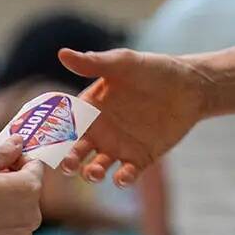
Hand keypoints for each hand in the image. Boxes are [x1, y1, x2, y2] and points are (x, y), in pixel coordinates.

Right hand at [0, 137, 43, 234]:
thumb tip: (19, 141)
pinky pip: (10, 234)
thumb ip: (4, 152)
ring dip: (8, 207)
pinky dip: (0, 228)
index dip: (17, 161)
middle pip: (29, 192)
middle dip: (12, 185)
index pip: (34, 167)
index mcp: (28, 189)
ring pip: (21, 214)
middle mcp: (32, 215)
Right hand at [57, 48, 214, 186]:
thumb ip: (93, 63)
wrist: (189, 86)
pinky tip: (121, 177)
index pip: (64, 124)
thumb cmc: (153, 69)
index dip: (52, 134)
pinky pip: (126, 174)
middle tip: (66, 165)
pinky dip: (122, 179)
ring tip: (93, 172)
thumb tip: (62, 54)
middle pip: (75, 151)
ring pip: (96, 167)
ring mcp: (117, 147)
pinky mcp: (139, 159)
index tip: (45, 142)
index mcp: (88, 108)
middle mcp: (99, 131)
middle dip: (67, 161)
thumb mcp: (123, 64)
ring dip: (91, 174)